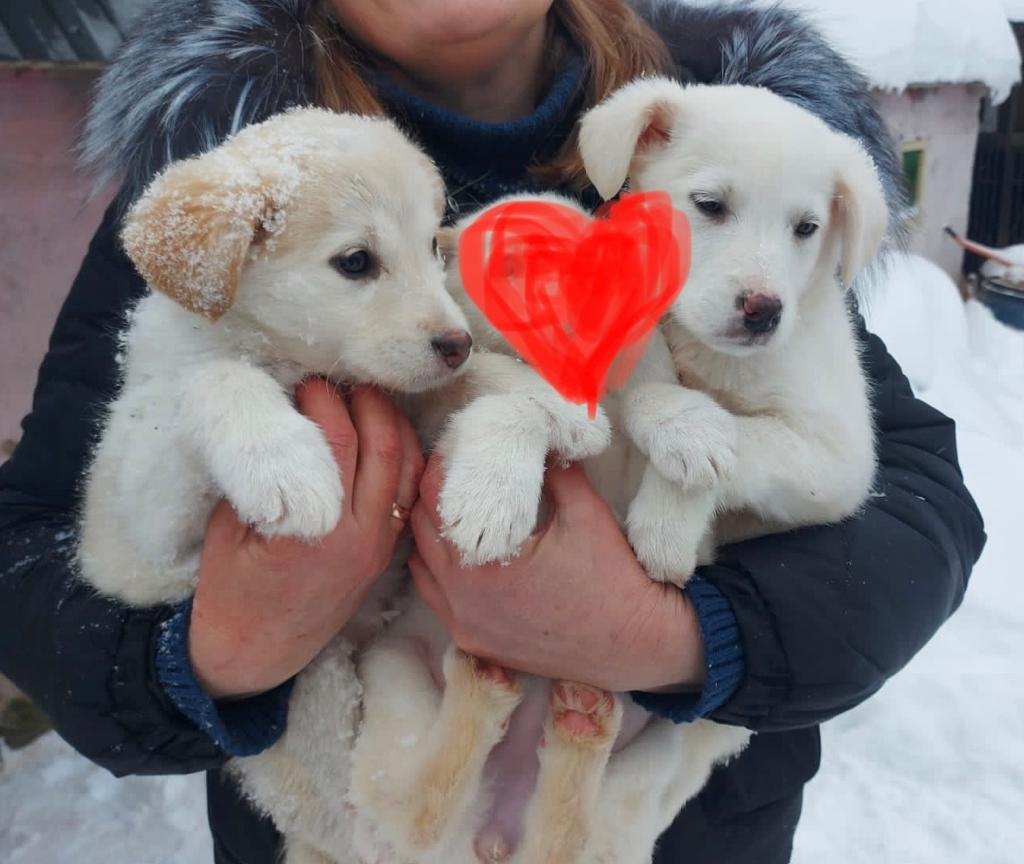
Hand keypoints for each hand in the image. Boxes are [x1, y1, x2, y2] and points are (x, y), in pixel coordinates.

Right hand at [188, 381, 423, 699]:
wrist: (257, 650)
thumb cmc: (233, 586)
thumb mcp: (229, 526)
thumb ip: (260, 473)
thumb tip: (280, 412)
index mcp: (312, 528)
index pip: (333, 442)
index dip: (322, 400)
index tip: (304, 380)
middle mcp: (357, 535)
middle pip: (378, 444)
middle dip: (360, 399)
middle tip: (335, 379)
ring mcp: (379, 544)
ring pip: (405, 464)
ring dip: (390, 421)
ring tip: (364, 395)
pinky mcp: (387, 550)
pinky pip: (409, 490)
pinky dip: (405, 454)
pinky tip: (385, 431)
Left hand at [409, 456, 705, 693]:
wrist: (635, 644)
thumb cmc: (612, 577)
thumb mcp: (585, 511)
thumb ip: (553, 469)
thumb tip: (535, 435)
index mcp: (481, 566)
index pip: (435, 502)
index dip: (440, 468)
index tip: (454, 447)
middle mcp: (462, 601)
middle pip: (419, 532)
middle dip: (433, 498)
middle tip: (455, 471)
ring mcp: (465, 627)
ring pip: (422, 568)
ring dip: (433, 536)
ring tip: (458, 509)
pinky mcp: (475, 644)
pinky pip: (438, 600)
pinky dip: (442, 573)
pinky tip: (466, 553)